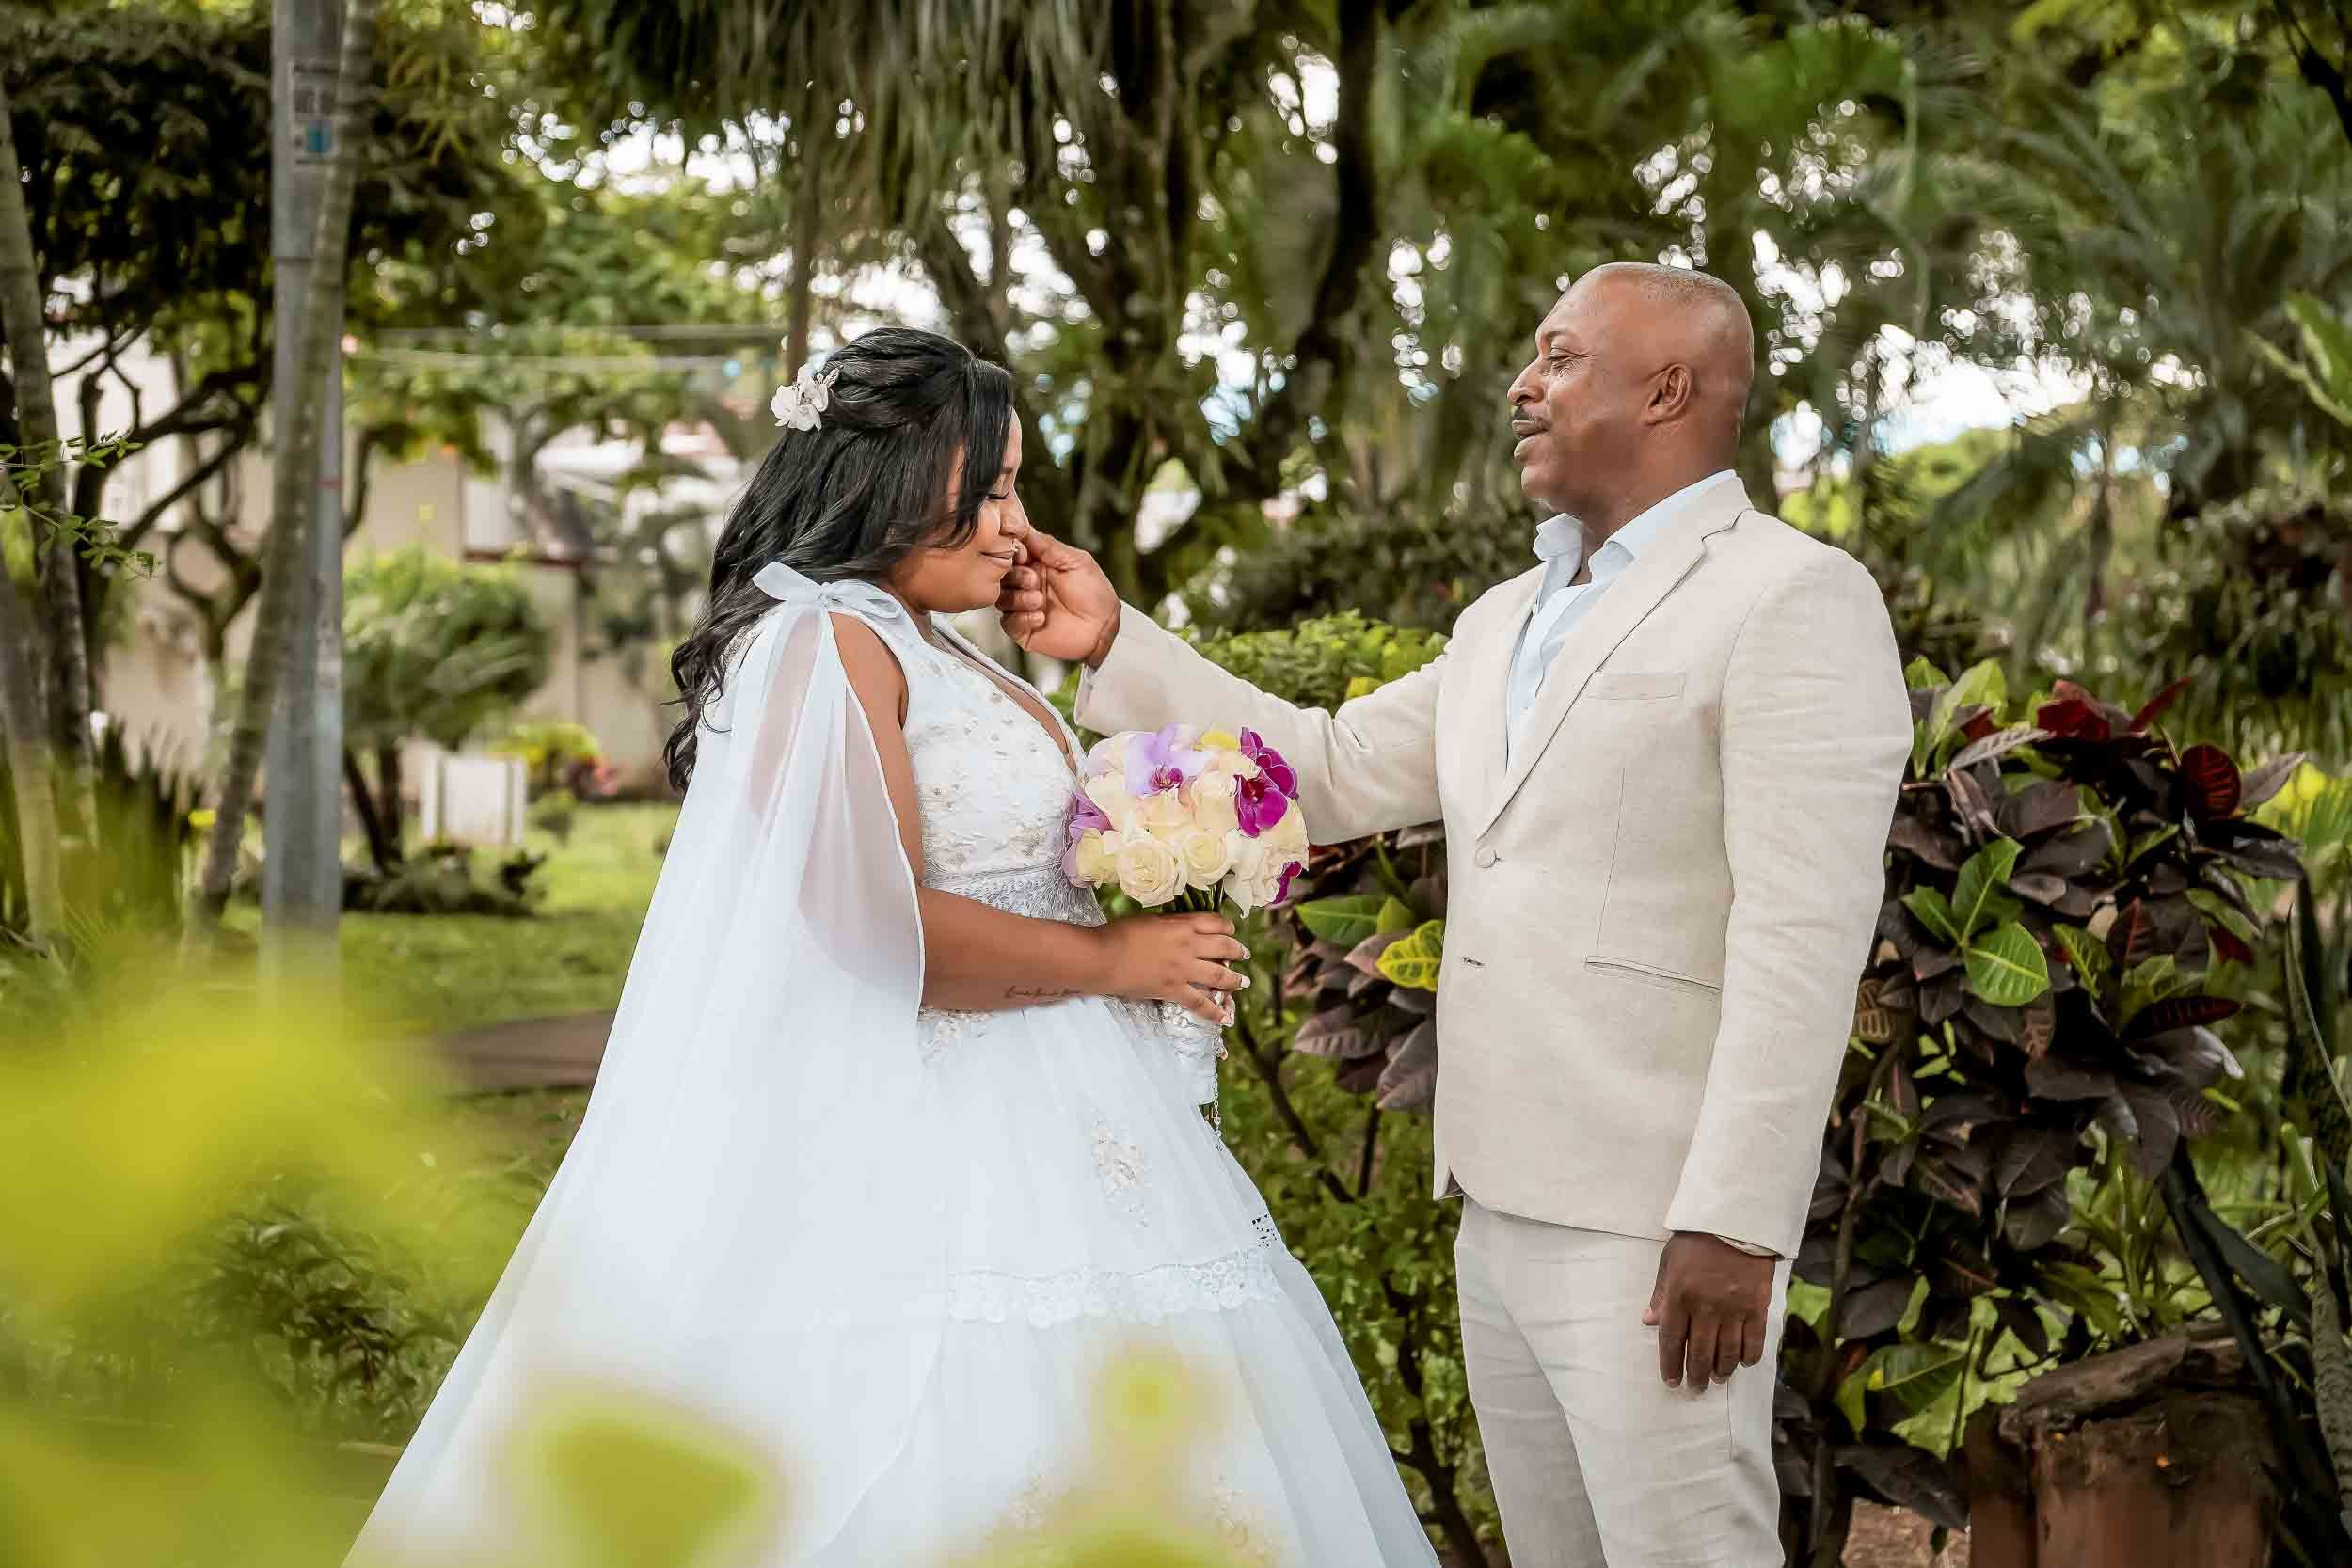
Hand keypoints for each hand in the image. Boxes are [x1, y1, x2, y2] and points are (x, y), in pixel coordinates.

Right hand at [996, 522, 1120, 666]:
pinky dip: (1022, 619)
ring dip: (1019, 598)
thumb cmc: (1096, 594)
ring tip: (1040, 600)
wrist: (1104, 627)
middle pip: (1002, 575)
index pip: (1013, 552)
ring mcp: (1024, 606)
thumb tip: (1025, 529)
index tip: (1022, 555)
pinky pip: (1008, 623)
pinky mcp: (1023, 628)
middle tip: (1034, 580)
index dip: (1013, 552)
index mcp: (1038, 564)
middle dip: (1016, 576)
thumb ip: (1049, 546)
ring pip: (1001, 598)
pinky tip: (1040, 617)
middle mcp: (1028, 584)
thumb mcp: (1077, 561)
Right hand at [1095, 913, 1248, 1022]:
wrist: (1103, 957)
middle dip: (1237, 952)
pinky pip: (1200, 1003)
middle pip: (1224, 948)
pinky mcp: (1173, 991)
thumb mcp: (1149, 920)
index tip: (1231, 931)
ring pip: (1219, 976)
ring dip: (1235, 980)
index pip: (1215, 922)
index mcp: (1182, 925)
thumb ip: (1171, 924)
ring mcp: (1182, 970)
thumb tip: (1181, 929)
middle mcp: (1188, 946)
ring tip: (1243, 983)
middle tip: (1244, 955)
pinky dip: (1215, 1012)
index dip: (1227, 927)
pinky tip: (1225, 1017)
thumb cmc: (1119, 933)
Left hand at [1644, 1232, 1774, 1389]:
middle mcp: (1705, 1307)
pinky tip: (1742, 1363)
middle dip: (1696, 1374)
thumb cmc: (1697, 1240)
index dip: (1670, 1365)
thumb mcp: (1669, 1262)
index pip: (1671, 1340)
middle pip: (1699, 1352)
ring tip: (1717, 1378)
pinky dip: (1747, 1357)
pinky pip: (1753, 1341)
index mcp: (1679, 1296)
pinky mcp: (1756, 1307)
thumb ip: (1660, 1295)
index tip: (1671, 1381)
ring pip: (1726, 1352)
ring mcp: (1733, 1309)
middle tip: (1696, 1387)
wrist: (1736, 1221)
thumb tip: (1649, 1322)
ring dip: (1721, 1370)